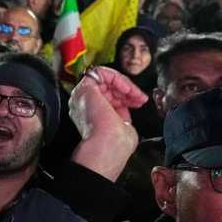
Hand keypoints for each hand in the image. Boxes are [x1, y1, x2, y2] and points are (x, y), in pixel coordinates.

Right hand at [68, 66, 146, 181]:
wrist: (105, 148)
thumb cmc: (112, 146)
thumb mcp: (122, 127)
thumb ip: (121, 114)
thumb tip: (124, 107)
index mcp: (89, 115)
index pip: (107, 98)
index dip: (125, 97)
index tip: (138, 102)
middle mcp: (83, 105)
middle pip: (106, 87)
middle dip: (126, 90)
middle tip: (139, 98)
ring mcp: (82, 96)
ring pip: (103, 78)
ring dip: (124, 84)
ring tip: (136, 94)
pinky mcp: (84, 88)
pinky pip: (99, 72)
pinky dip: (117, 78)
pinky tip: (127, 89)